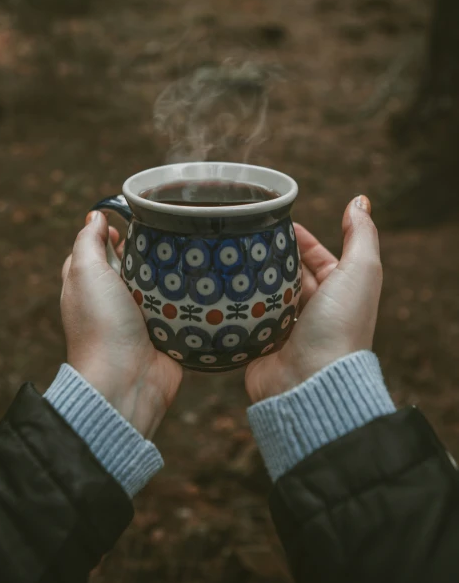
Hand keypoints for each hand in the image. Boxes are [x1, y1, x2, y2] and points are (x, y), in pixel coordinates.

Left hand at [60, 211, 182, 438]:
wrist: (127, 380)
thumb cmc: (100, 325)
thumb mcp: (84, 272)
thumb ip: (87, 242)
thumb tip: (94, 216)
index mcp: (88, 286)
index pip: (96, 250)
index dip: (109, 234)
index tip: (130, 221)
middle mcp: (113, 300)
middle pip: (132, 263)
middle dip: (148, 249)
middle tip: (168, 232)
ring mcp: (141, 316)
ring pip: (160, 282)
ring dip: (173, 270)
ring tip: (193, 248)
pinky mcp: (167, 330)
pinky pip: (181, 306)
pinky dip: (190, 295)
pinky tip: (204, 277)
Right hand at [245, 196, 382, 402]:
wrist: (310, 382)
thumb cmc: (339, 326)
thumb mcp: (360, 272)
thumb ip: (361, 235)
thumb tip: (360, 200)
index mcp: (339, 294)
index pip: (318, 258)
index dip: (301, 239)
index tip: (275, 221)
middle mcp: (315, 312)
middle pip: (290, 275)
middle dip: (272, 256)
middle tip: (246, 236)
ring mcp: (286, 330)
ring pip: (266, 295)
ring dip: (252, 278)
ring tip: (229, 256)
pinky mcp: (260, 345)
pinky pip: (246, 318)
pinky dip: (238, 304)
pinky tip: (221, 287)